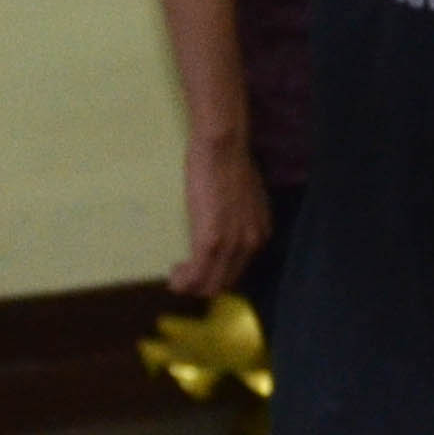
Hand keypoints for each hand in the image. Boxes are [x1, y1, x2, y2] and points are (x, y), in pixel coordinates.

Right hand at [171, 132, 272, 296]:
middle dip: (204, 284)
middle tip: (184, 275)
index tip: (201, 266)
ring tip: (177, 278)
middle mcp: (251, 244)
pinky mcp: (210, 242)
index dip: (218, 272)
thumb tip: (228, 218)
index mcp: (259, 233)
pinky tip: (174, 278)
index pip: (240, 267)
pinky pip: (196, 275)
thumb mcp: (245, 196)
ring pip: (211, 284)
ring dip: (191, 286)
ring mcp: (231, 245)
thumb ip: (241, 214)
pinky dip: (183, 282)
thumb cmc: (230, 161)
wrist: (223, 148)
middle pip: (226, 281)